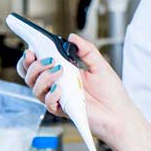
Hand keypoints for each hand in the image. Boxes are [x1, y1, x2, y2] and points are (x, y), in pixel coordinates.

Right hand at [18, 34, 150, 150]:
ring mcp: (58, 98)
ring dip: (44, 77)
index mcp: (63, 72)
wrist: (119, 112)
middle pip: (30, 76)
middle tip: (48, 59)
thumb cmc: (111, 91)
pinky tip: (60, 89)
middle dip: (33, 65)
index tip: (32, 48)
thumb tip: (72, 37)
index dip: (31, 56)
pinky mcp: (63, 110)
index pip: (39, 64)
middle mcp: (57, 84)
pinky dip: (51, 94)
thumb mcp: (100, 65)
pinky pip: (48, 103)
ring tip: (59, 71)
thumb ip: (86, 50)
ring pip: (36, 88)